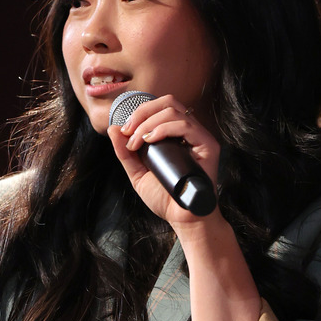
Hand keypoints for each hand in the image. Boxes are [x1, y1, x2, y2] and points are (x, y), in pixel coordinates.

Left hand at [107, 94, 220, 223]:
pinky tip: (150, 140)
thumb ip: (125, 153)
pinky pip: (186, 125)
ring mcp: (199, 137)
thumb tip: (113, 129)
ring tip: (137, 141)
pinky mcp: (208, 145)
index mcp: (175, 134)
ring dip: (148, 123)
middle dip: (142, 112)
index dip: (139, 112)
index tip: (124, 131)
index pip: (159, 107)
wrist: (182, 219)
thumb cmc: (165, 198)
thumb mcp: (137, 173)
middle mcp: (189, 132)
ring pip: (173, 111)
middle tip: (128, 131)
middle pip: (167, 102)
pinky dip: (163, 128)